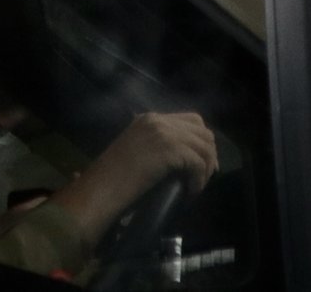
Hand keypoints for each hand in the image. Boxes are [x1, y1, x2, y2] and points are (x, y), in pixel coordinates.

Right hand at [45, 111, 216, 248]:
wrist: (102, 187)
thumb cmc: (114, 177)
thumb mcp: (137, 152)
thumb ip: (157, 146)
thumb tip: (184, 157)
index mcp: (149, 118)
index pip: (192, 120)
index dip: (201, 142)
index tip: (201, 164)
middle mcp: (158, 120)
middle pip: (202, 131)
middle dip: (208, 154)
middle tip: (203, 177)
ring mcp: (163, 133)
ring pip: (204, 146)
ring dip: (205, 169)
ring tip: (195, 186)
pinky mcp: (168, 149)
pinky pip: (198, 163)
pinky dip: (199, 180)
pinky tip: (190, 192)